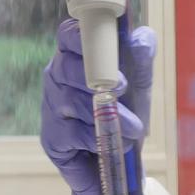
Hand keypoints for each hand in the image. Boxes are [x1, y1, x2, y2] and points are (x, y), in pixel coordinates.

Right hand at [41, 19, 155, 194]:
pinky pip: (73, 133)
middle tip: (122, 87)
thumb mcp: (139, 84)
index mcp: (77, 55)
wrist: (120, 158)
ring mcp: (52, 105)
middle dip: (98, 77)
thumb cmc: (126, 111)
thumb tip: (143, 37)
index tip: (102, 43)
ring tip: (133, 127)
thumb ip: (141, 59)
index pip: (69, 35)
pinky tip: (109, 142)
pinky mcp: (52, 136)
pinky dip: (97, 138)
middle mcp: (58, 76)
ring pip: (72, 101)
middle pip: (67, 67)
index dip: (82, 37)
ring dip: (108, 115)